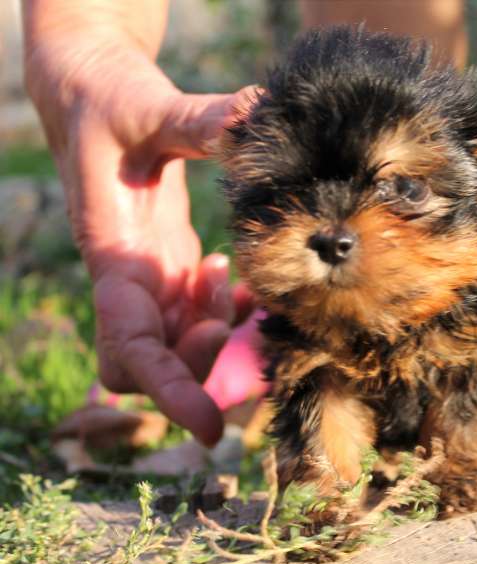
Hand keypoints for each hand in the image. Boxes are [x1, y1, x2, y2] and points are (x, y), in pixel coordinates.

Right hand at [25, 33, 258, 445]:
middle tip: (232, 315)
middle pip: (155, 363)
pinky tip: (241, 278)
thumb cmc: (106, 99)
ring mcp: (152, 274)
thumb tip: (256, 115)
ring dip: (217, 330)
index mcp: (114, 257)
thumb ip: (197, 120)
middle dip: (198, 361)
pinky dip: (227, 309)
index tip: (211, 429)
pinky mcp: (170, 261)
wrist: (90, 90)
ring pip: (180, 342)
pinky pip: (198, 312)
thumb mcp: (146, 105)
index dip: (168, 391)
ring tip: (234, 278)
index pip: (131, 347)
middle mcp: (131, 279)